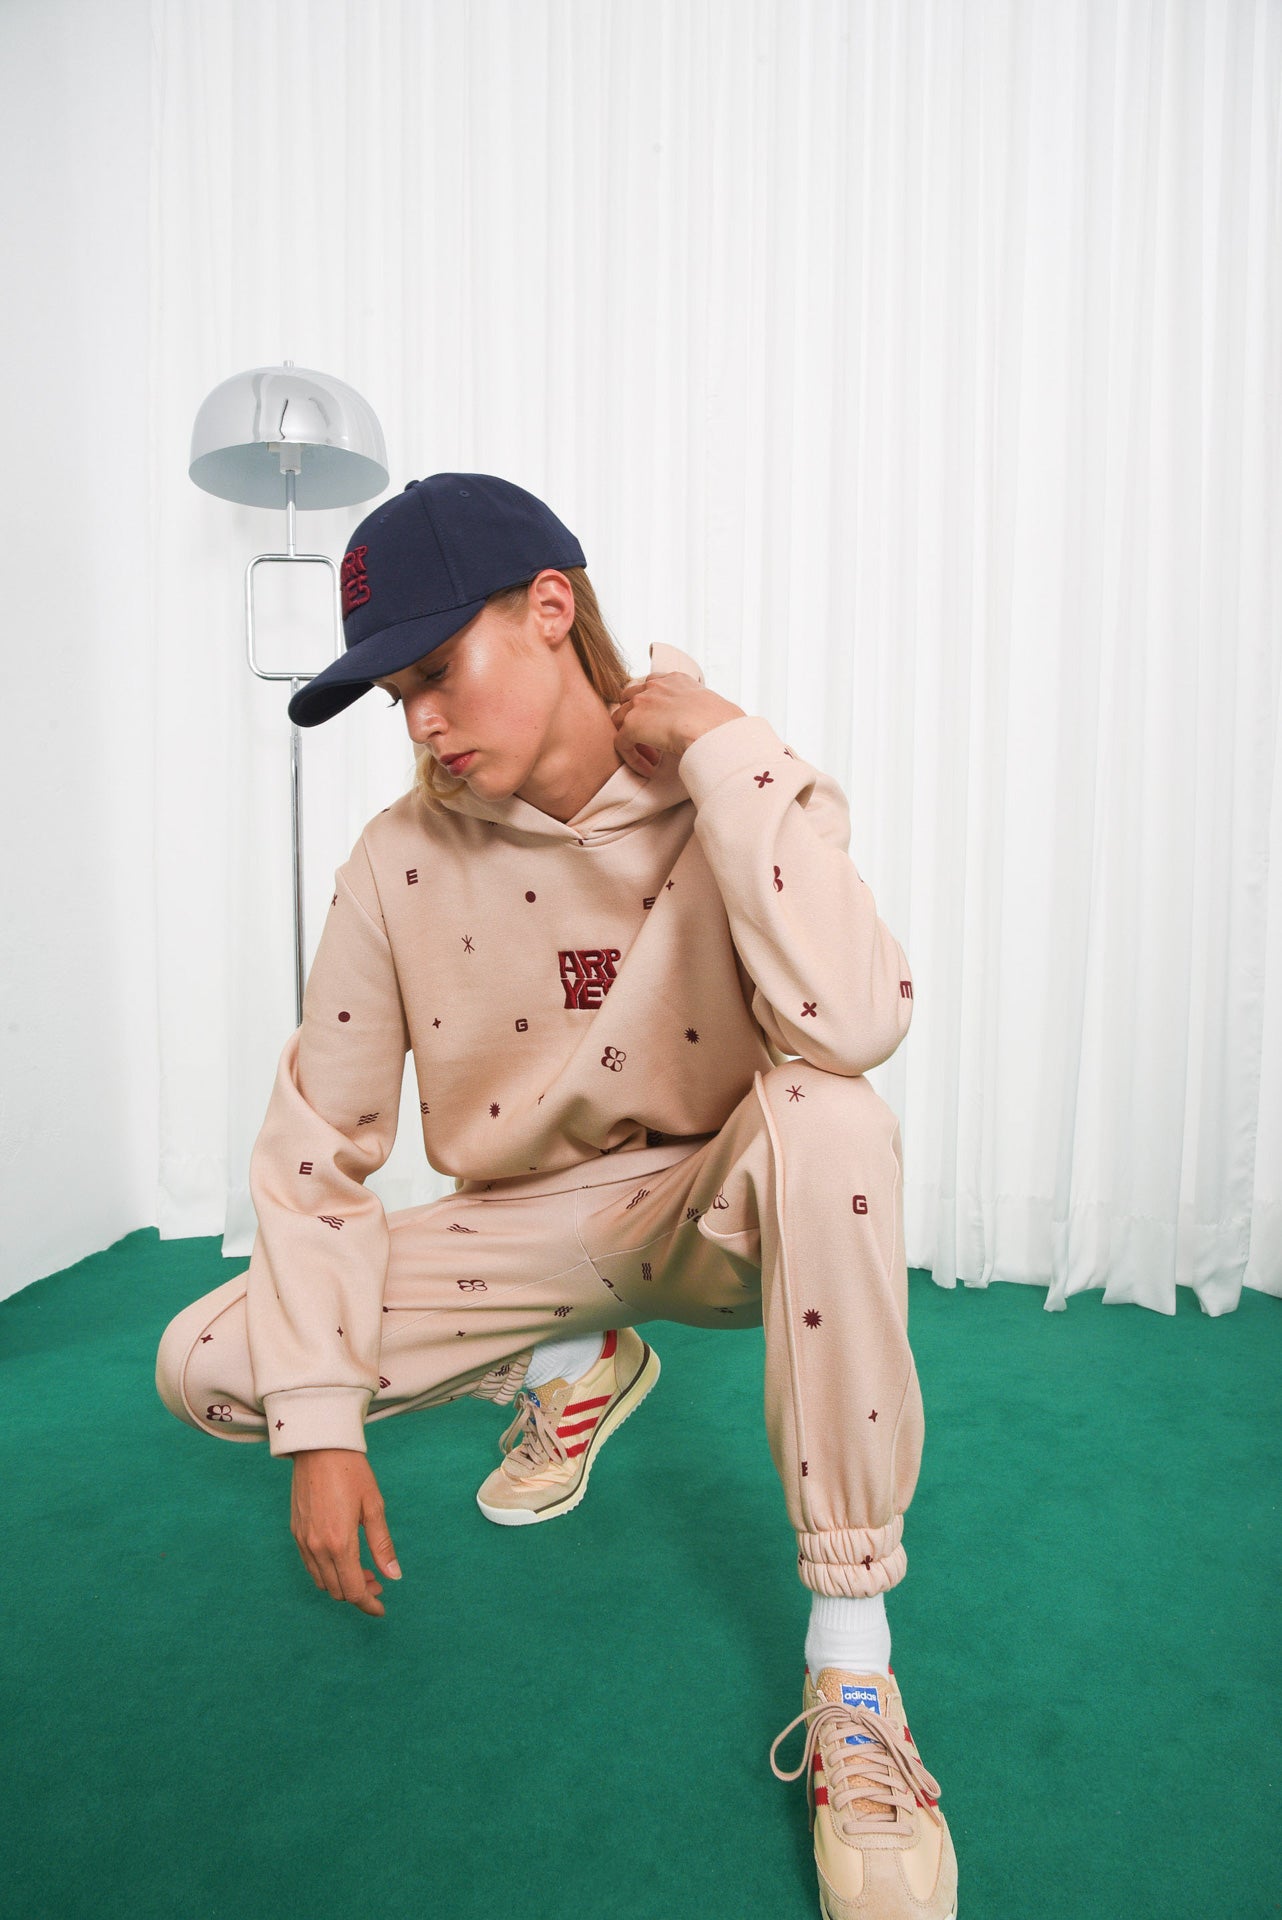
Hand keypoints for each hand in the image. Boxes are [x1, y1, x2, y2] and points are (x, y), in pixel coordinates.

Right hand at [290, 1448, 400, 1616]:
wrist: (319, 1447)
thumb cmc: (351, 1472)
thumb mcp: (374, 1506)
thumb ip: (382, 1545)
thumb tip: (394, 1576)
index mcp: (340, 1543)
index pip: (354, 1590)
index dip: (369, 1604)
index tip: (381, 1608)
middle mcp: (317, 1547)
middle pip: (337, 1590)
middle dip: (359, 1593)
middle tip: (378, 1582)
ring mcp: (303, 1541)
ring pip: (322, 1581)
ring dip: (342, 1584)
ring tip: (363, 1571)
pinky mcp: (295, 1533)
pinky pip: (310, 1566)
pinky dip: (327, 1572)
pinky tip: (342, 1559)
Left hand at [610, 672, 745, 776]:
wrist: (714, 728)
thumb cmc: (726, 724)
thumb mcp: (716, 710)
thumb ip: (705, 714)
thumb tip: (714, 729)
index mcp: (676, 679)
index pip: (654, 684)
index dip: (654, 705)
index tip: (664, 724)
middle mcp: (655, 685)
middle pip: (630, 697)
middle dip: (636, 716)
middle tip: (652, 740)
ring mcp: (641, 703)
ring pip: (620, 719)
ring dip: (632, 737)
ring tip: (651, 757)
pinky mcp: (632, 724)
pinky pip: (621, 743)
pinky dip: (632, 758)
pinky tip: (648, 770)